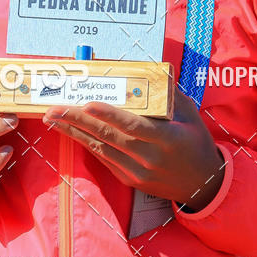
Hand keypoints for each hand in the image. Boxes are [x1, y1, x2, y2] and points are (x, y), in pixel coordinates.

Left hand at [42, 85, 224, 211]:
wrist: (202, 185)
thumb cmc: (196, 143)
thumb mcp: (191, 115)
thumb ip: (171, 94)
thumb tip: (154, 71)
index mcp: (167, 139)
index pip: (133, 126)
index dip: (109, 115)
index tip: (88, 103)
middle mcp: (150, 157)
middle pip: (109, 137)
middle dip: (78, 121)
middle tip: (55, 108)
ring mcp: (137, 171)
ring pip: (100, 149)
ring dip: (75, 132)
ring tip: (54, 118)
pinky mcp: (129, 179)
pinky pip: (103, 158)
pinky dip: (86, 143)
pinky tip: (71, 131)